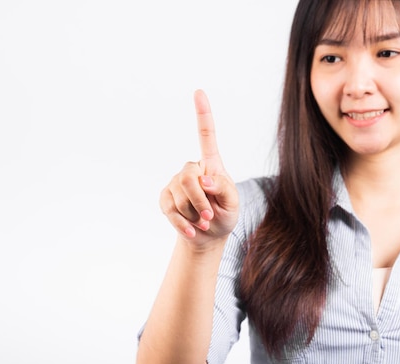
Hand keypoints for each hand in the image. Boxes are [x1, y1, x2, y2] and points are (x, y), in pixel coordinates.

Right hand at [160, 90, 238, 246]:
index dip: (202, 114)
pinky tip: (191, 230)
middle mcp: (192, 169)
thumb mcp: (233, 203)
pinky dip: (181, 222)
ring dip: (192, 212)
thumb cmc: (224, 215)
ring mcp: (176, 183)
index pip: (206, 135)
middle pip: (188, 176)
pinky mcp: (165, 198)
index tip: (198, 92)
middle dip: (198, 199)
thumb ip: (224, 188)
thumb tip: (204, 180)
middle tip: (208, 215)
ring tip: (203, 221)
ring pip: (178, 194)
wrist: (207, 235)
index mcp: (211, 164)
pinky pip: (169, 208)